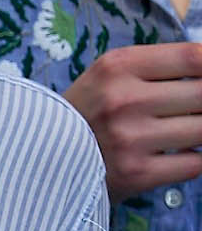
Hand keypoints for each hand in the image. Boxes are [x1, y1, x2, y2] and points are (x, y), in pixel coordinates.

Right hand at [64, 43, 201, 199]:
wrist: (44, 155)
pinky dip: (193, 158)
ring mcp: (131, 138)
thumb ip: (159, 68)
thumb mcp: (110, 75)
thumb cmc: (88, 110)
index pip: (192, 58)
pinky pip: (195, 163)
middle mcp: (123, 99)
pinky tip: (174, 153)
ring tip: (180, 128)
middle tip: (190, 107)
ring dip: (199, 130)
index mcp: (117, 67)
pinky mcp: (138, 173)